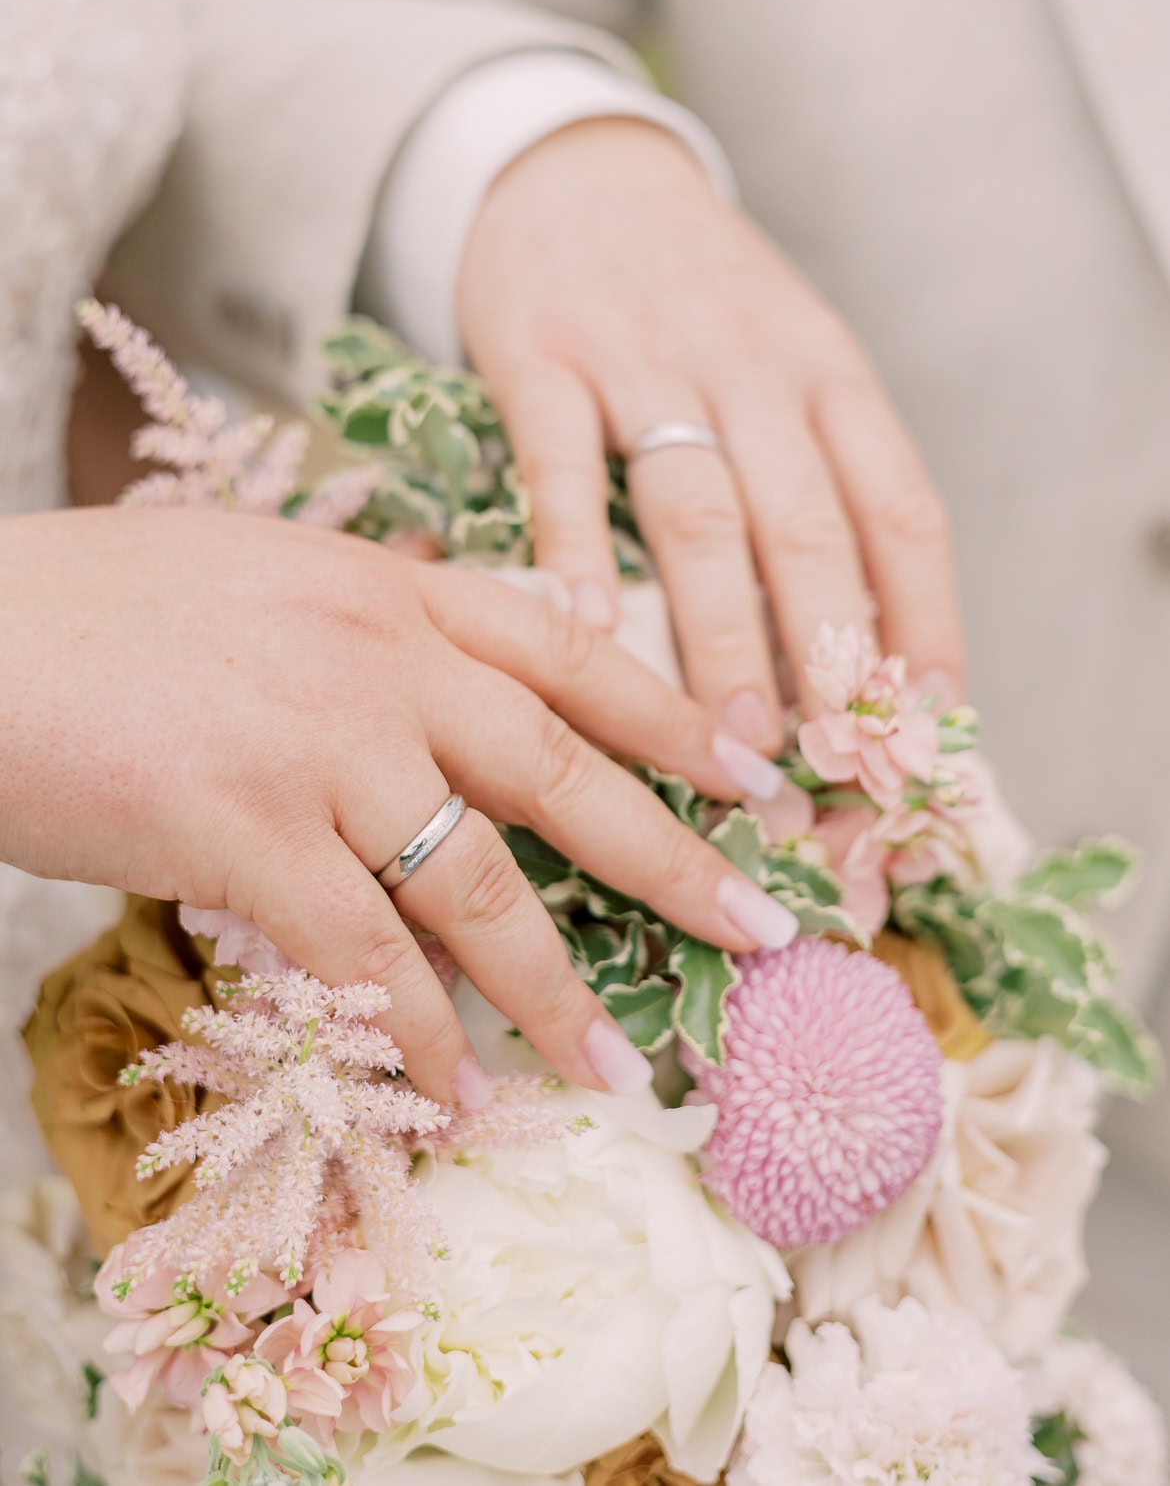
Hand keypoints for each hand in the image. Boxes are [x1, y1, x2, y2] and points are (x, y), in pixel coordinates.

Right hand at [0, 507, 793, 1101]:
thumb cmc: (97, 607)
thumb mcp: (259, 575)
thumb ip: (365, 621)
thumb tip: (441, 680)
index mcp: (387, 588)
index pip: (567, 647)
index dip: (670, 715)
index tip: (749, 774)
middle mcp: (377, 656)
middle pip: (561, 765)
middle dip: (672, 856)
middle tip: (758, 932)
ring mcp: (317, 740)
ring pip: (478, 881)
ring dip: (555, 990)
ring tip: (617, 1072)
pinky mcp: (242, 826)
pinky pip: (361, 951)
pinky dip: (415, 1035)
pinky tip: (454, 1094)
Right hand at [459, 118, 963, 740]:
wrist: (576, 171)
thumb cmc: (694, 295)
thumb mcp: (787, 351)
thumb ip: (820, 469)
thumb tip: (858, 641)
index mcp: (828, 372)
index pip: (901, 509)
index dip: (925, 619)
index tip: (927, 717)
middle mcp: (752, 365)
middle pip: (807, 527)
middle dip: (824, 658)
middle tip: (825, 764)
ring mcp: (644, 359)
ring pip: (699, 512)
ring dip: (720, 635)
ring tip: (730, 739)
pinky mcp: (541, 355)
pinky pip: (562, 466)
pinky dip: (574, 551)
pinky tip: (586, 633)